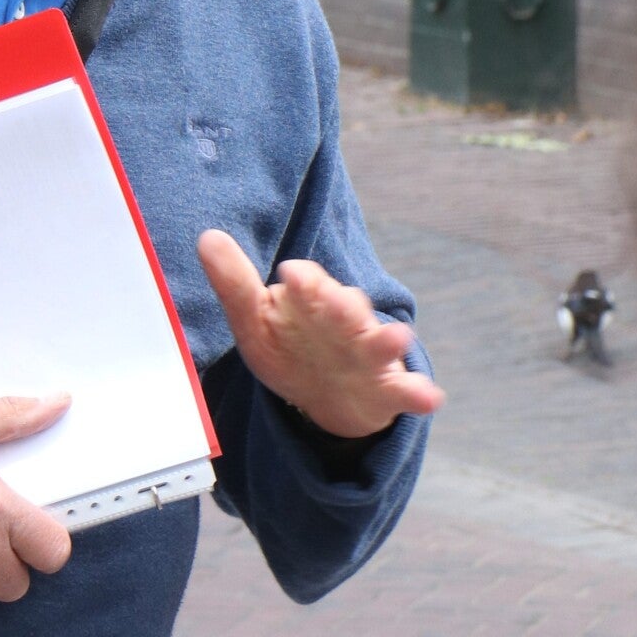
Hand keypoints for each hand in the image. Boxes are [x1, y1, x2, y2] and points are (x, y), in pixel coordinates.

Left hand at [197, 230, 444, 443]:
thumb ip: (235, 284)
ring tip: (399, 338)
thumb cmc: (291, 349)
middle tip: (339, 300)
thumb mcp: (256, 322)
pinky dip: (418, 393)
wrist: (327, 399)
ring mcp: (369, 355)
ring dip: (389, 340)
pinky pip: (405, 390)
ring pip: (379, 344)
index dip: (303, 283)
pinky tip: (429, 398)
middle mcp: (345, 323)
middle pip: (346, 310)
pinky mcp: (387, 389)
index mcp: (312, 302)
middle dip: (343, 305)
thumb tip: (207, 237)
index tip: (291, 276)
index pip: (308, 285)